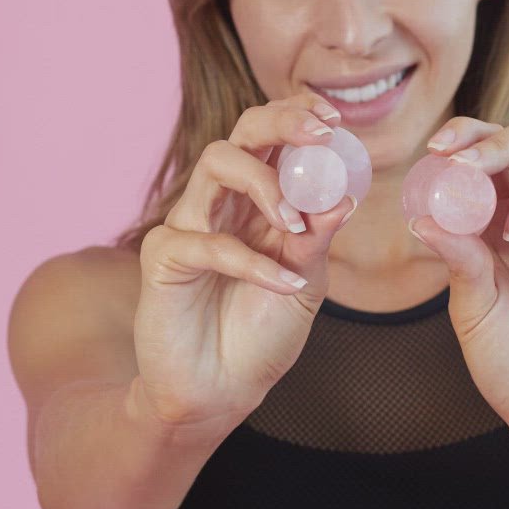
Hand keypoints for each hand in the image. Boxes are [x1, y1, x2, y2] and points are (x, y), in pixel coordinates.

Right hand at [133, 93, 355, 428]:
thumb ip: (318, 241)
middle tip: (320, 136)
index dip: (299, 116)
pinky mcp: (162, 257)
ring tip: (295, 225)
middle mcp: (221, 201)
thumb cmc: (261, 333)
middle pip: (241, 133)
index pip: (272, 138)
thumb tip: (345, 197)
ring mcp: (187, 223)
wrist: (221, 392)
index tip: (336, 121)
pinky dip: (251, 261)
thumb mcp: (305, 284)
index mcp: (258, 200)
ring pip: (216, 165)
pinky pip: (205, 241)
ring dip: (265, 185)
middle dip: (281, 123)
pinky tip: (284, 284)